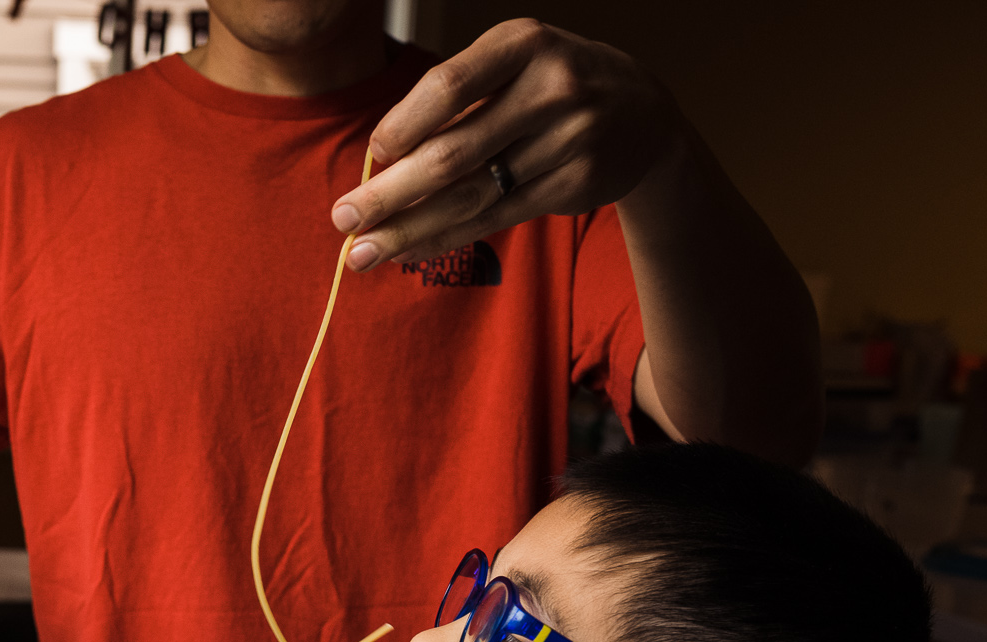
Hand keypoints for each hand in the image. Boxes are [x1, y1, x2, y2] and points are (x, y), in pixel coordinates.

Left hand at [330, 19, 681, 271]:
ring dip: (409, 229)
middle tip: (343, 219)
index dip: (402, 125)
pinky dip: (445, 238)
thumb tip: (379, 163)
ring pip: (471, 197)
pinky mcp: (576, 184)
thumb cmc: (550, 83)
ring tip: (363, 252)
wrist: (643, 112)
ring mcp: (569, 138)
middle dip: (389, 193)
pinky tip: (409, 250)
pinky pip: (496, 220)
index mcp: (523, 43)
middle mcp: (552, 87)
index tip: (372, 155)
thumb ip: (456, 100)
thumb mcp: (512, 63)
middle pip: (453, 153)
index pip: (447, 86)